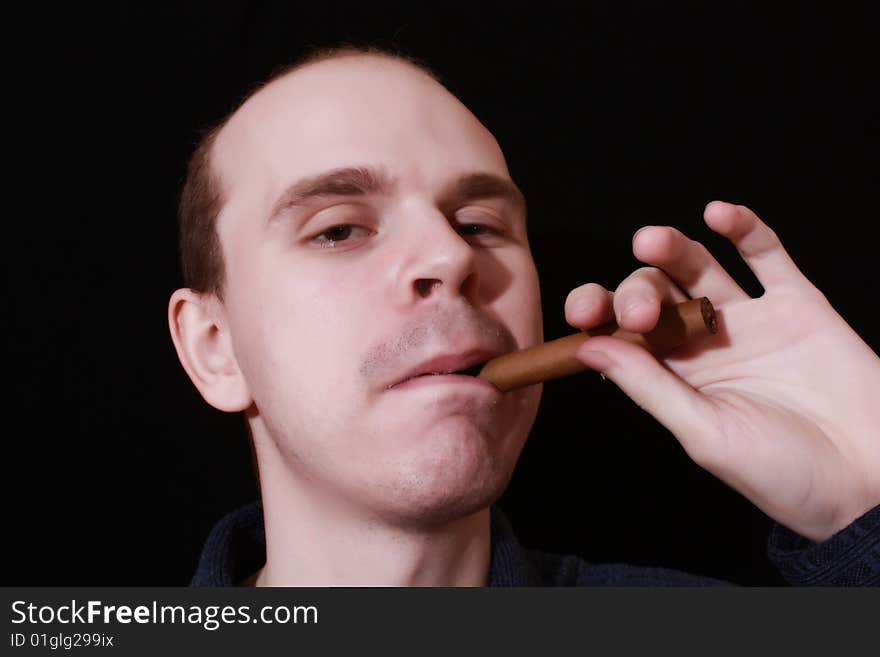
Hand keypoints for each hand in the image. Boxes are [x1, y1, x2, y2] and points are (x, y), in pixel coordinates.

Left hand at [565, 201, 879, 541]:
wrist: (869, 478)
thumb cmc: (783, 473)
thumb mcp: (704, 433)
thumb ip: (649, 386)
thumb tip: (588, 346)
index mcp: (674, 377)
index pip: (623, 333)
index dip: (600, 315)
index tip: (584, 313)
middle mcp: (705, 344)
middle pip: (656, 294)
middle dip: (637, 291)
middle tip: (641, 308)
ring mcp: (750, 320)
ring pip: (701, 267)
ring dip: (672, 248)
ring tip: (651, 241)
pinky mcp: (797, 304)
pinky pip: (767, 256)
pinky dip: (744, 229)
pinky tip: (719, 214)